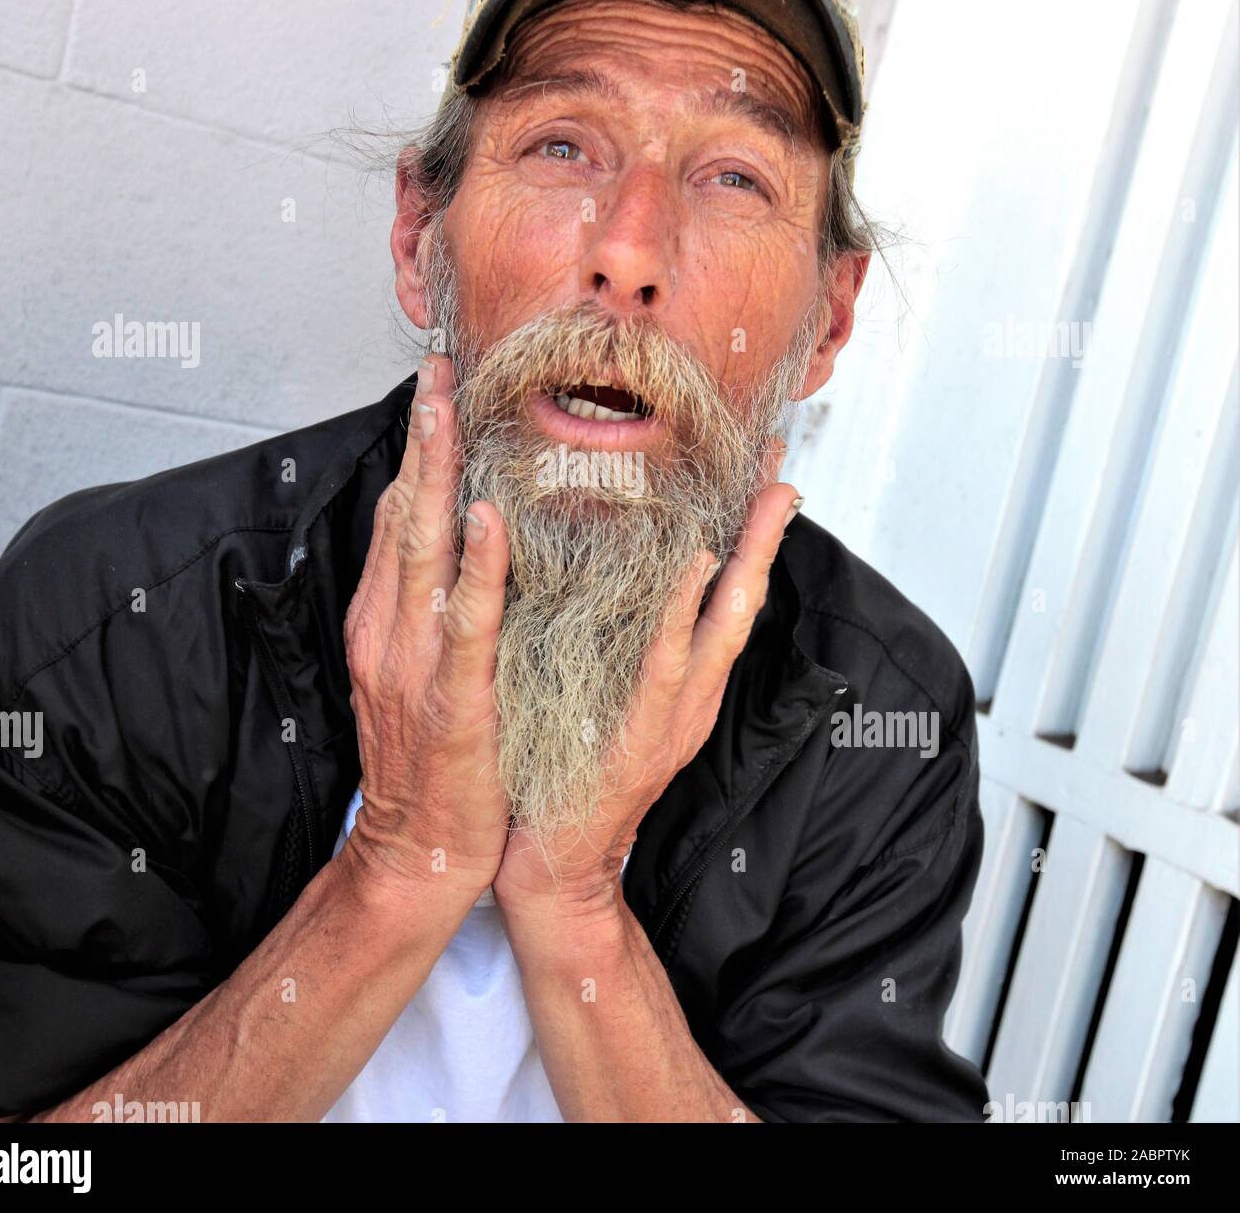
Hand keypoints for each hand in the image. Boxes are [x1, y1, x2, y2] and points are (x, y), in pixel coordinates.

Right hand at [339, 354, 510, 901]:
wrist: (417, 849)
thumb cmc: (429, 757)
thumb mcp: (415, 670)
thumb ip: (424, 608)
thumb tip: (451, 540)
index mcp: (383, 621)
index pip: (395, 519)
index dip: (413, 452)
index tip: (435, 391)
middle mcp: (388, 630)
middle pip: (400, 515)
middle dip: (419, 437)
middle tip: (438, 368)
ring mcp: (414, 662)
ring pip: (421, 550)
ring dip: (435, 474)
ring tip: (448, 409)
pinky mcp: (451, 698)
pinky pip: (465, 621)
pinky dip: (475, 566)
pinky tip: (486, 517)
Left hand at [492, 477, 801, 921]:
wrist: (554, 868)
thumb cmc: (568, 776)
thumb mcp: (603, 699)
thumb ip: (619, 648)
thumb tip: (620, 582)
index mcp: (684, 686)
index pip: (726, 598)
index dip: (749, 537)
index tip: (763, 476)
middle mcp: (690, 697)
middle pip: (741, 601)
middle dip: (765, 534)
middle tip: (782, 467)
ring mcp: (671, 720)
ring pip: (721, 626)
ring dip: (745, 560)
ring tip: (764, 499)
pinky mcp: (637, 740)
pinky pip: (662, 667)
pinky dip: (679, 615)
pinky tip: (695, 568)